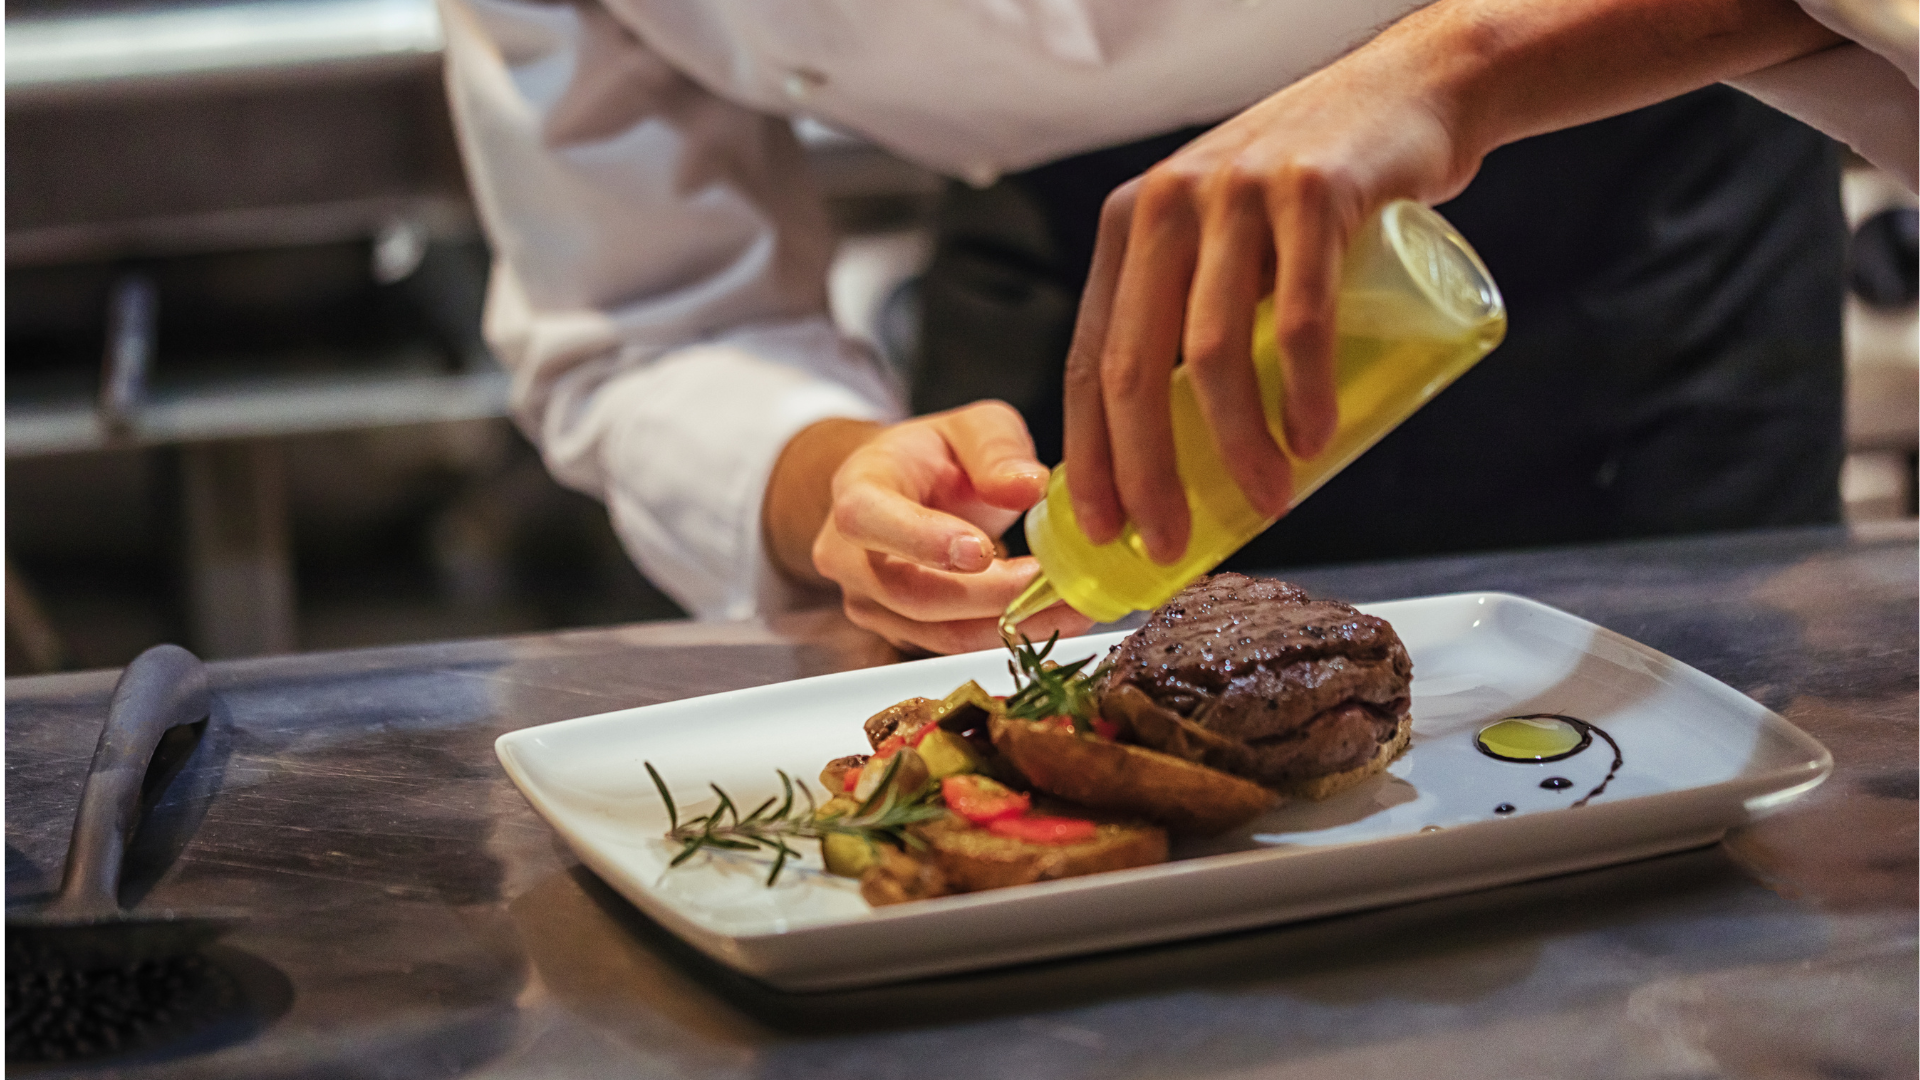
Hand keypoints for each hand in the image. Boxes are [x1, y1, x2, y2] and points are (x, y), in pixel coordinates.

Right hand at [767, 403, 1091, 653]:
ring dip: (1012, 625)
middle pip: (912, 593)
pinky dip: (1010, 633)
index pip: (868, 519)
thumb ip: (997, 450)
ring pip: (939, 632)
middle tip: (1057, 584)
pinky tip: (1057, 616)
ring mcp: (871, 603)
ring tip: (1076, 605)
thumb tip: (1029, 485)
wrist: (902, 492)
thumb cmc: (934, 456)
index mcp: (856, 490)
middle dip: (990, 596)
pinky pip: (957, 643)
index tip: (981, 551)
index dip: (921, 540)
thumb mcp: (972, 428)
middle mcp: (849, 557)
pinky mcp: (902, 633)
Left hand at [1059, 0, 1841, 565]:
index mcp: (1128, 230)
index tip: (1105, 531)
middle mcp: (1166, 206)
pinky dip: (1303, 391)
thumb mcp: (1224, 244)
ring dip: (1237, 446)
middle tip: (1170, 545)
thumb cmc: (1311, 200)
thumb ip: (1192, 319)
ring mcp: (1235, 194)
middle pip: (1135, 368)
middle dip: (1147, 474)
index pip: (1088, 359)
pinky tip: (1313, 441)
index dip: (1091, 456)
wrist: (1407, 95)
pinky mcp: (1311, 191)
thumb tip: (1177, 461)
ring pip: (1215, 351)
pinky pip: (1297, 315)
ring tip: (1268, 503)